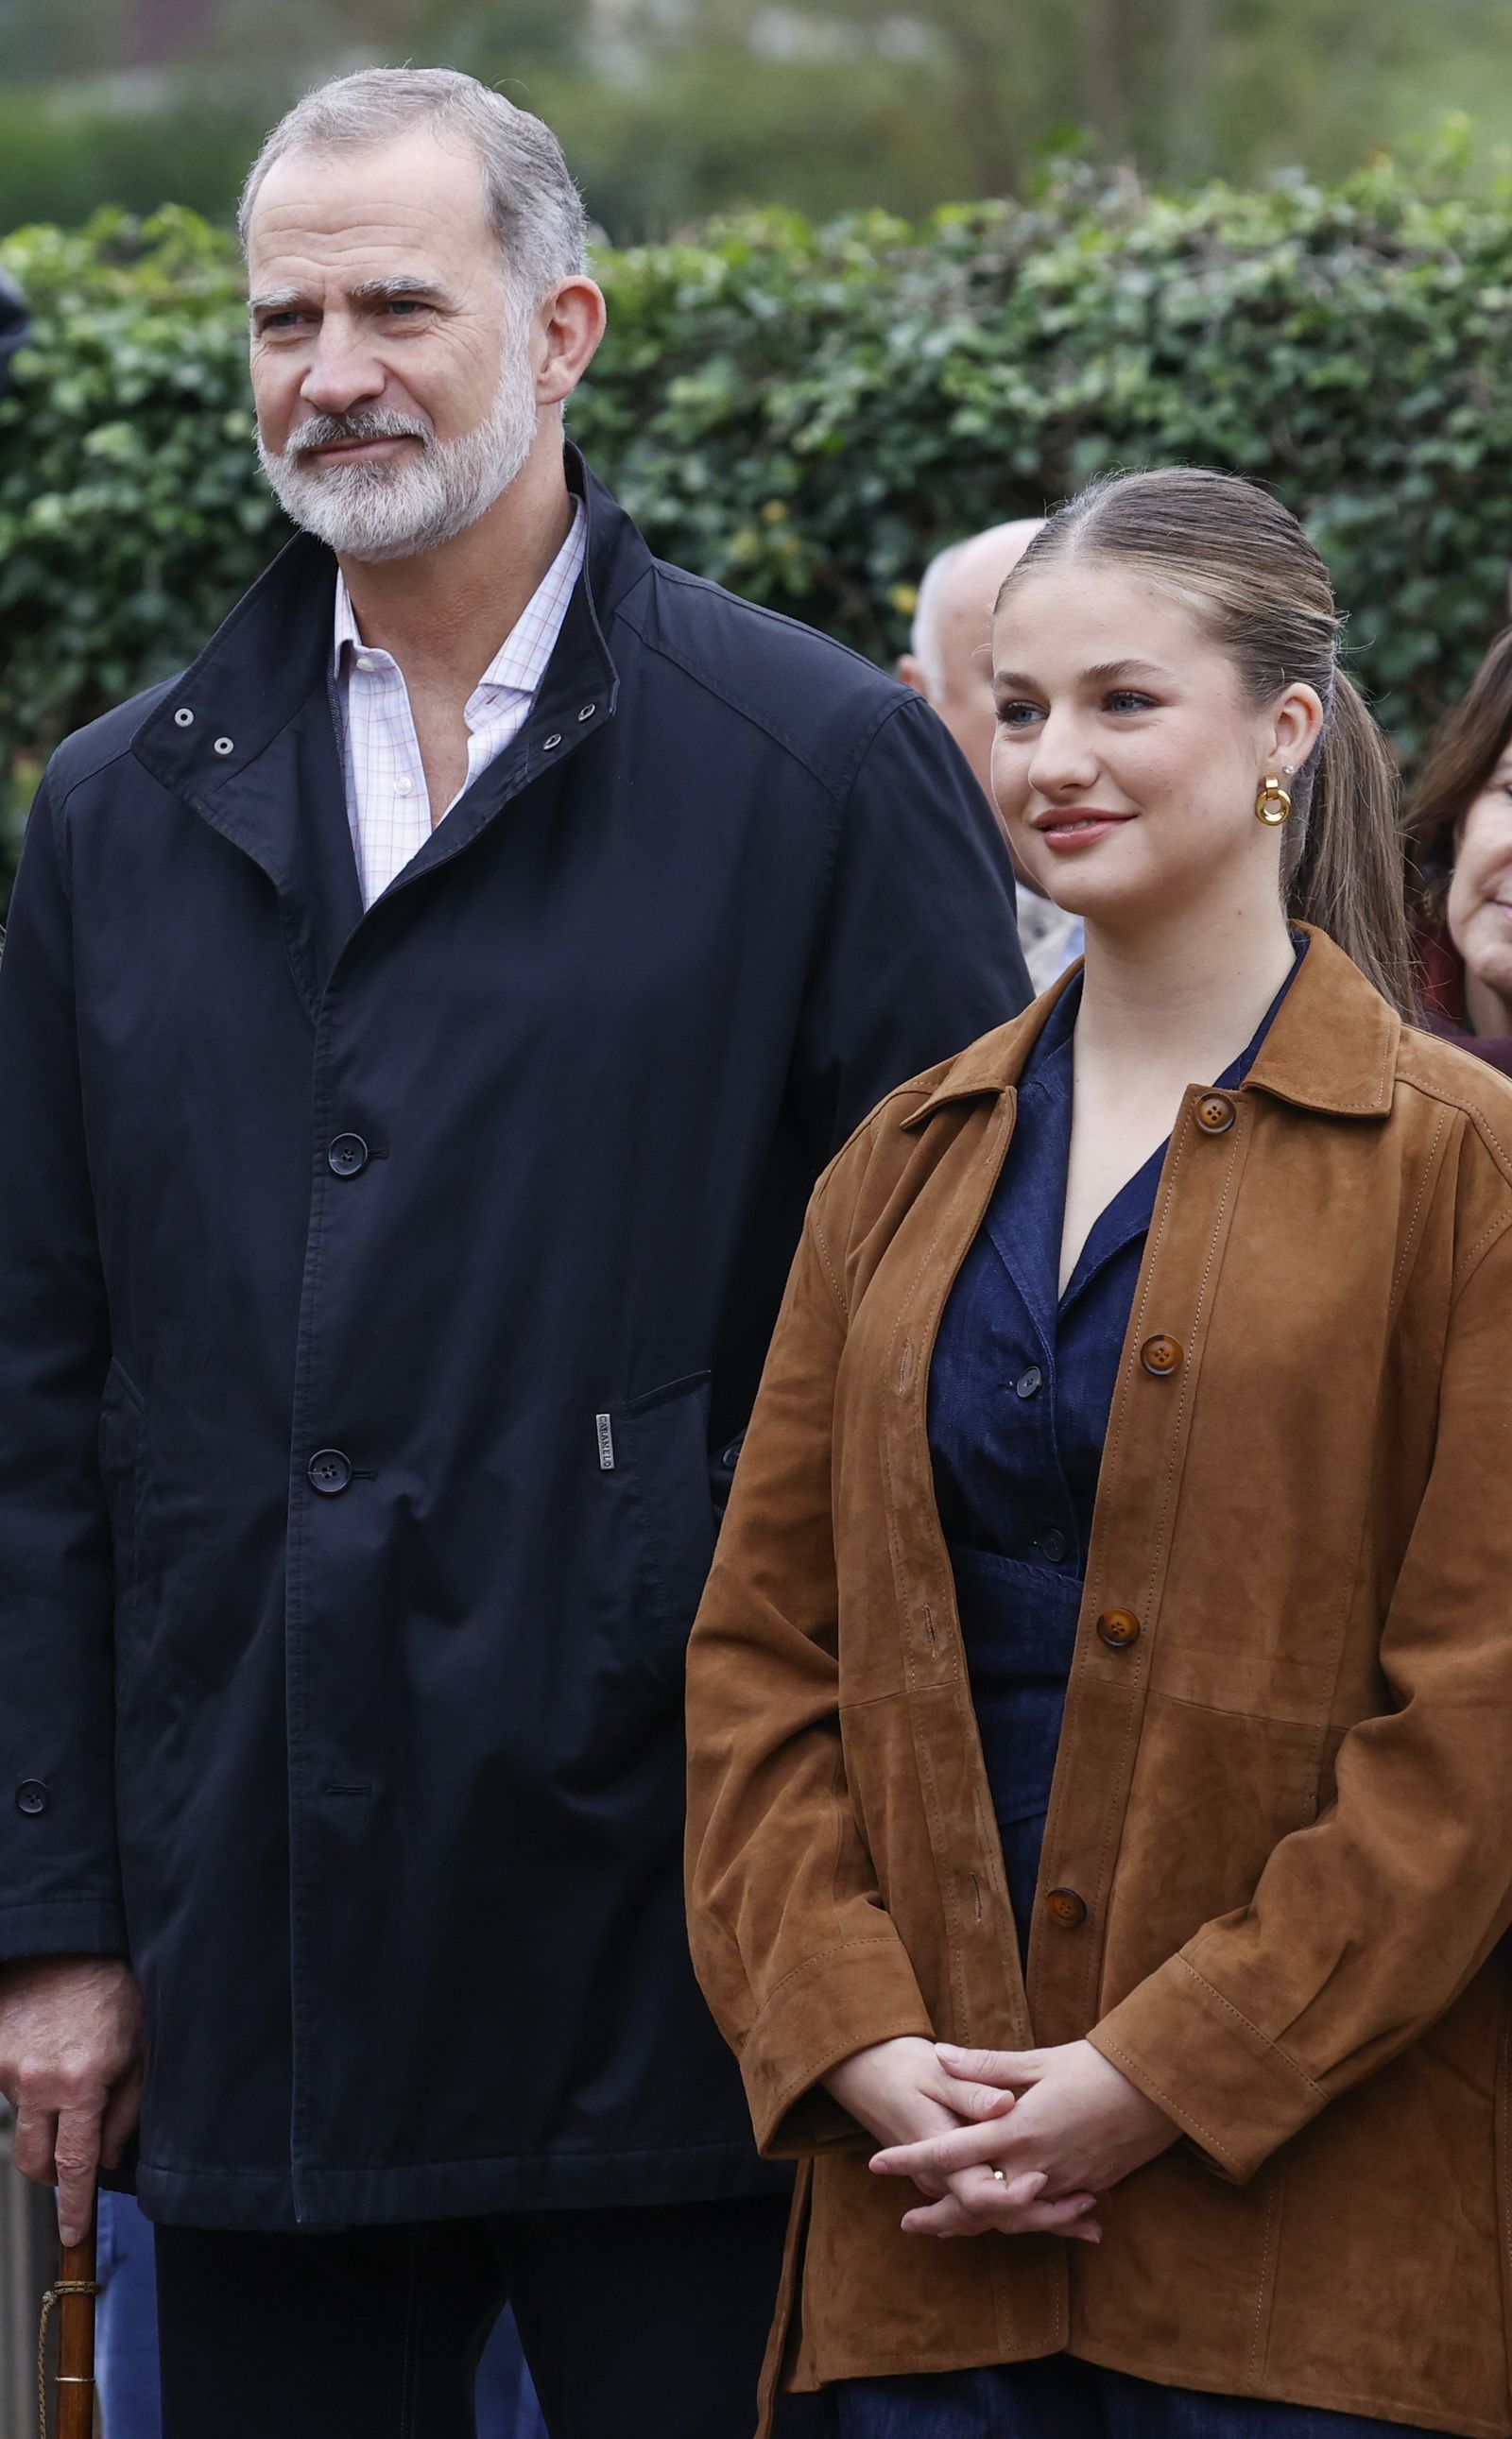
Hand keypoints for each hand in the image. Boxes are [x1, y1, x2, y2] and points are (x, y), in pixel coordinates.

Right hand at [0, 1957, 143, 2244]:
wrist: (71, 1945)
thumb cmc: (114, 1994)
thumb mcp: (140, 2053)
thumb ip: (126, 2113)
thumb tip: (107, 2161)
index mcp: (81, 2084)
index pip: (75, 2165)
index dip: (73, 2206)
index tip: (71, 2234)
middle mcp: (38, 2082)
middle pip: (34, 2161)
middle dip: (53, 2173)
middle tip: (74, 2157)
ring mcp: (8, 2068)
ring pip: (22, 2124)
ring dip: (43, 2118)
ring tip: (69, 2073)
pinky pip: (8, 2091)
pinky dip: (28, 2087)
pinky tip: (48, 2055)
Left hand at [868, 2039, 1177, 2236]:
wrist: (1160, 2089)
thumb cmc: (1097, 2065)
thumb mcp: (1038, 2060)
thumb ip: (986, 2067)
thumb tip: (940, 2056)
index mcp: (1017, 2128)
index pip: (951, 2151)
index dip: (911, 2159)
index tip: (877, 2163)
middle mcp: (1036, 2164)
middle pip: (975, 2203)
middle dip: (939, 2215)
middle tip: (908, 2222)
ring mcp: (1062, 2183)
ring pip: (1009, 2217)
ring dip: (975, 2224)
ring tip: (945, 2227)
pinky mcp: (1086, 2189)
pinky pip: (1043, 2214)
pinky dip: (1019, 2220)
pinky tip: (1004, 2220)